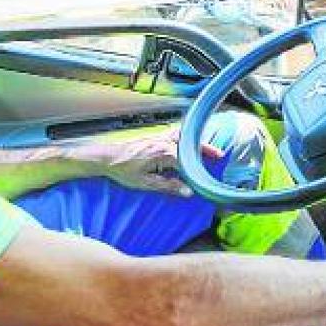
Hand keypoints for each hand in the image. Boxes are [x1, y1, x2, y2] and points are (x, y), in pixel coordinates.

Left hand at [93, 127, 224, 196]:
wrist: (106, 157)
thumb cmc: (123, 170)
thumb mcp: (145, 183)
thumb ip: (168, 186)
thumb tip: (188, 192)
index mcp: (164, 153)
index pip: (188, 161)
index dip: (198, 170)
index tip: (207, 179)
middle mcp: (164, 142)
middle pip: (190, 143)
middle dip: (205, 149)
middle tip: (219, 155)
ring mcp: (159, 138)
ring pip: (183, 135)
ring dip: (195, 140)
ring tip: (207, 147)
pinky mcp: (155, 137)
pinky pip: (175, 134)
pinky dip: (185, 136)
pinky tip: (188, 141)